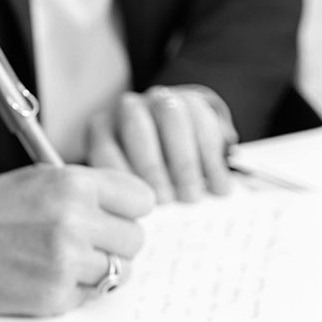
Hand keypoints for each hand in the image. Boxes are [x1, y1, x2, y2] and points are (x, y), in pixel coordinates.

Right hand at [0, 164, 154, 315]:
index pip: (142, 200)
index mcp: (74, 184)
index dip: (127, 210)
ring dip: (97, 270)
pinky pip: (89, 297)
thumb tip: (127, 210)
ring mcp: (66, 261)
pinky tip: (45, 276)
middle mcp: (75, 221)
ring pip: (118, 272)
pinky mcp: (55, 296)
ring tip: (64, 261)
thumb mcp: (40, 179)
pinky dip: (73, 291)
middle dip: (114, 243)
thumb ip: (87, 190)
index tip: (113, 217)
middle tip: (85, 243)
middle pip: (135, 240)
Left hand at [86, 85, 237, 203]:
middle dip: (152, 168)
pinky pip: (204, 121)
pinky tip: (218, 187)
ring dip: (184, 163)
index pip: (104, 147)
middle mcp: (128, 110)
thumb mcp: (130, 187)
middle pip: (138, 129)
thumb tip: (133, 223)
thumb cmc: (147, 179)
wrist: (178, 145)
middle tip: (166, 201)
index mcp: (103, 130)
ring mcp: (160, 100)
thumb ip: (128, 195)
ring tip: (191, 197)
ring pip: (173, 119)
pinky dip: (212, 159)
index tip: (137, 203)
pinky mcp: (192, 99)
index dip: (121, 177)